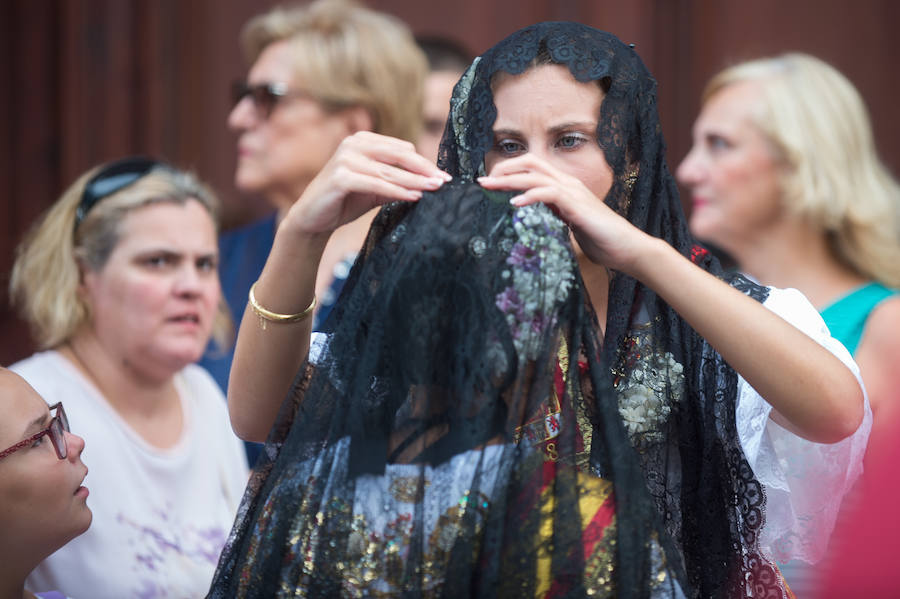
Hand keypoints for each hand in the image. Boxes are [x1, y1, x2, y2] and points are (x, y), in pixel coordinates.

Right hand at [285, 131, 451, 235]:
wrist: (312, 219)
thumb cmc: (344, 201)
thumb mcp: (375, 189)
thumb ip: (397, 182)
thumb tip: (430, 183)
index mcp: (362, 141)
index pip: (401, 149)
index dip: (424, 162)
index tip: (443, 176)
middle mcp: (353, 144)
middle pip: (399, 154)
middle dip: (424, 169)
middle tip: (445, 181)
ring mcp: (345, 159)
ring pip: (390, 171)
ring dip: (415, 182)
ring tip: (435, 189)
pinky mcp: (341, 177)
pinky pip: (376, 184)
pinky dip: (397, 191)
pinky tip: (414, 197)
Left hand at [477, 154, 651, 273]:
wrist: (626, 248)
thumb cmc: (600, 239)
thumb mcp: (568, 224)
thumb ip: (552, 214)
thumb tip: (532, 215)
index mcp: (565, 187)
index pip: (532, 168)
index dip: (509, 171)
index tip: (489, 182)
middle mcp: (568, 184)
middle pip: (530, 164)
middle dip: (504, 169)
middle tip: (482, 181)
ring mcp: (574, 193)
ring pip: (536, 176)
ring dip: (510, 180)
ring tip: (489, 187)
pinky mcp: (578, 206)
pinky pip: (550, 194)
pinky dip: (530, 196)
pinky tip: (514, 202)